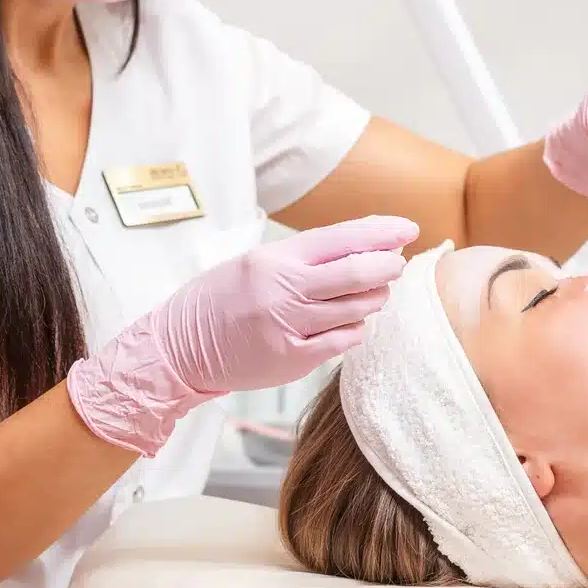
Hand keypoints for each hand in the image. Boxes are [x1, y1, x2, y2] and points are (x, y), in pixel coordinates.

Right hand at [67, 216, 418, 452]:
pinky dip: (355, 329)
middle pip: (358, 272)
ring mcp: (289, 327)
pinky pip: (341, 341)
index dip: (381, 232)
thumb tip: (363, 243)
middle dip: (387, 265)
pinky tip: (353, 322)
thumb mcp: (257, 263)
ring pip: (356, 309)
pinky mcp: (291, 359)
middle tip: (397, 263)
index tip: (407, 228)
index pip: (342, 238)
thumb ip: (305, 256)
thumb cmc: (221, 299)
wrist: (180, 347)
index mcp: (276, 259)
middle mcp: (284, 290)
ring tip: (376, 292)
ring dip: (375, 298)